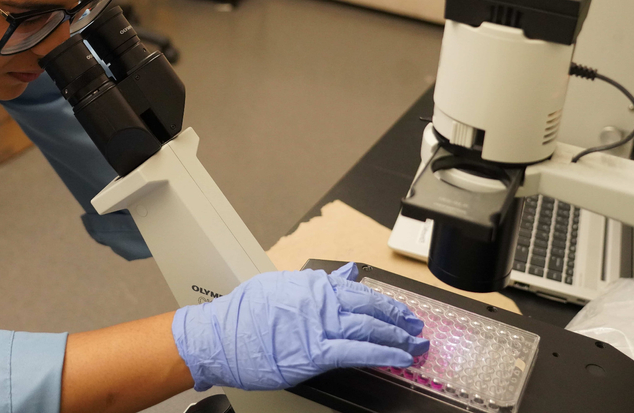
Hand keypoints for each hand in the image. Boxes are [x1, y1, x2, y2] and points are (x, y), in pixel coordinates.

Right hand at [171, 263, 428, 390]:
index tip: (399, 310)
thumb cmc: (241, 316)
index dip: (384, 302)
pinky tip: (399, 358)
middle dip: (399, 318)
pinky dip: (384, 354)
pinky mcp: (315, 352)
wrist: (217, 337)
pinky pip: (358, 351)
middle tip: (416, 327)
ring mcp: (318, 325)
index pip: (359, 290)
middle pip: (371, 307)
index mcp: (311, 285)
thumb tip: (346, 275)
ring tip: (415, 346)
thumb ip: (315, 282)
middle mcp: (319, 301)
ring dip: (398, 337)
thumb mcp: (279, 286)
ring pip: (370, 328)